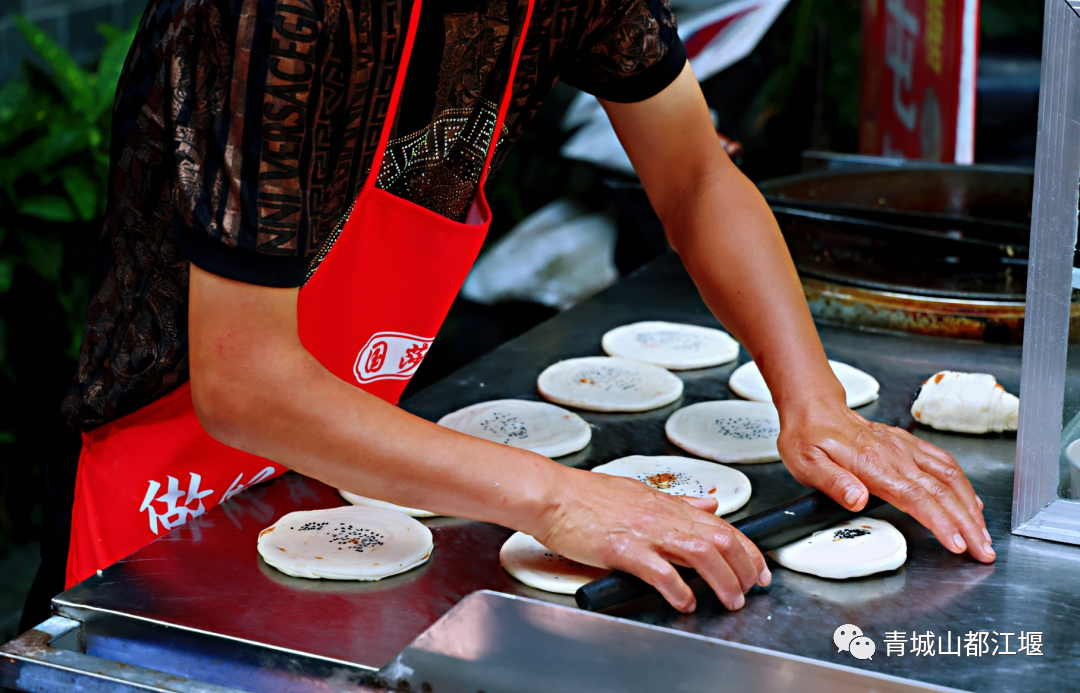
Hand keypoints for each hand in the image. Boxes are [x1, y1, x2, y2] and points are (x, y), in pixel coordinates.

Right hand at [531, 469, 770, 611]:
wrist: (551, 495)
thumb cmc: (586, 495)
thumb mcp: (639, 491)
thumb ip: (678, 501)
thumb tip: (709, 503)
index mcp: (667, 504)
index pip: (722, 525)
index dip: (748, 549)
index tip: (759, 568)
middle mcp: (662, 516)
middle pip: (720, 539)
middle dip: (744, 568)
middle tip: (750, 589)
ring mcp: (643, 532)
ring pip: (700, 553)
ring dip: (722, 581)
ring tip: (728, 600)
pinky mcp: (622, 548)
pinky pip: (660, 571)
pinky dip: (678, 590)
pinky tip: (685, 602)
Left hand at [777, 398, 994, 562]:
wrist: (813, 408)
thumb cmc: (808, 437)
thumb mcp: (807, 463)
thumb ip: (834, 483)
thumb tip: (858, 499)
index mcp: (872, 464)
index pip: (916, 497)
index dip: (941, 522)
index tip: (957, 544)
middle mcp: (895, 455)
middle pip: (942, 492)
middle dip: (968, 524)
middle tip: (983, 551)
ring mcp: (904, 448)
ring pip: (950, 477)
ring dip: (971, 507)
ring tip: (983, 533)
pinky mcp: (907, 444)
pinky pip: (943, 462)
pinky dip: (963, 484)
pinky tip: (971, 501)